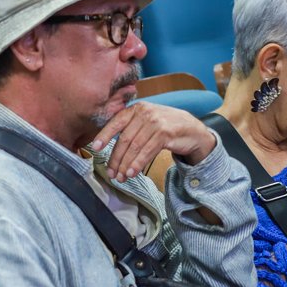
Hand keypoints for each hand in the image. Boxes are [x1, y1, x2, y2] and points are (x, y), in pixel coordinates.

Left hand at [91, 101, 216, 181]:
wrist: (192, 130)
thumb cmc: (165, 128)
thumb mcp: (146, 122)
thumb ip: (130, 128)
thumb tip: (108, 146)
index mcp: (135, 109)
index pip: (115, 123)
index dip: (103, 136)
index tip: (94, 148)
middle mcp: (144, 113)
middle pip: (124, 139)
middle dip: (115, 158)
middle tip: (111, 173)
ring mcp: (155, 122)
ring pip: (134, 147)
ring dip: (126, 164)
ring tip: (121, 177)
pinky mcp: (165, 133)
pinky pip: (147, 151)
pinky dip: (138, 164)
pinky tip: (132, 172)